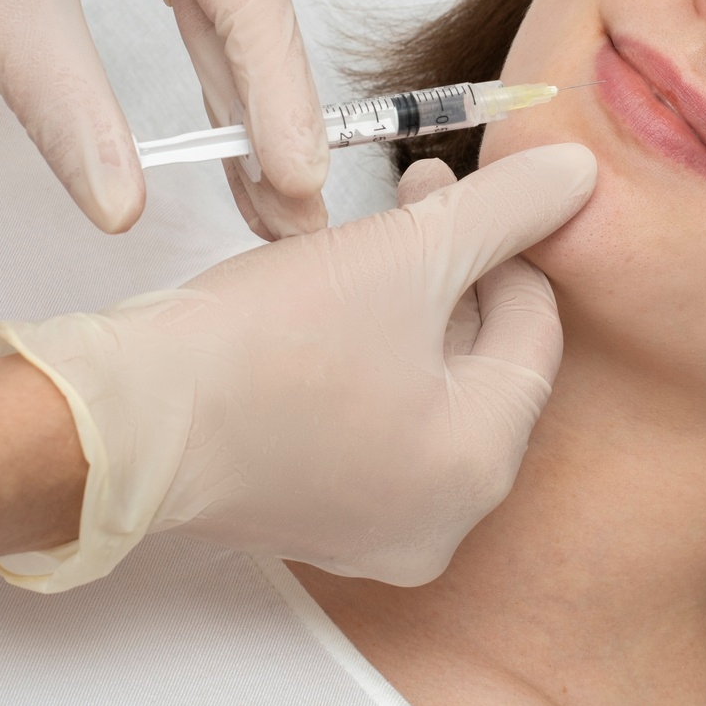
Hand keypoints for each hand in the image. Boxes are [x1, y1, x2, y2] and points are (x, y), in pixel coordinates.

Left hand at [0, 0, 325, 235]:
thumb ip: (72, 110)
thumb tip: (124, 211)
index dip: (278, 100)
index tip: (302, 185)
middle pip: (248, 17)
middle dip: (270, 122)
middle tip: (304, 223)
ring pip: (219, 27)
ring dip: (242, 116)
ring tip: (277, 211)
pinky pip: (180, 23)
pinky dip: (196, 88)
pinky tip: (227, 156)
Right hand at [0, 142, 594, 590]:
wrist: (125, 415)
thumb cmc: (258, 344)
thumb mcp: (406, 251)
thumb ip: (508, 209)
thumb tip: (581, 178)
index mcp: (478, 465)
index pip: (535, 330)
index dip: (507, 242)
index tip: (462, 185)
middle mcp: (440, 518)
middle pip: (483, 363)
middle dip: (456, 268)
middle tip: (419, 196)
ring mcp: (375, 527)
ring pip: (428, 389)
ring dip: (412, 304)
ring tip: (370, 237)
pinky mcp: (315, 515)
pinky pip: (375, 422)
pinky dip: (369, 356)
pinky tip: (332, 300)